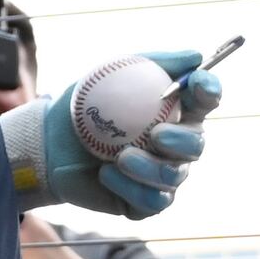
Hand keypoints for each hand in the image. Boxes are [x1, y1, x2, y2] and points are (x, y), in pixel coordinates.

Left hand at [4, 49, 220, 218]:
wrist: (50, 142)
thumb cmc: (85, 104)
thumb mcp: (113, 72)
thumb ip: (156, 63)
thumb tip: (196, 56)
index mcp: (175, 109)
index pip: (205, 99)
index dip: (209, 90)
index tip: (197, 83)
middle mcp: (176, 145)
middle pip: (197, 144)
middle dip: (182, 140)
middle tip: (155, 134)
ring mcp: (162, 175)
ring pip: (174, 176)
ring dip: (150, 167)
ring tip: (120, 156)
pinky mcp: (145, 202)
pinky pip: (153, 201)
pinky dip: (131, 187)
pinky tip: (106, 174)